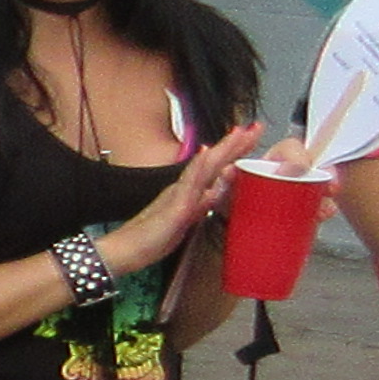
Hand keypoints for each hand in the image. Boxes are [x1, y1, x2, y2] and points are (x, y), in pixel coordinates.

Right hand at [98, 124, 261, 276]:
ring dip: (223, 149)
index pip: (215, 169)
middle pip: (214, 162)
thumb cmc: (149, 240)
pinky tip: (208, 154)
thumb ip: (200, 206)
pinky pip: (190, 183)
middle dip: (235, 144)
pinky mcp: (176, 206)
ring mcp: (179, 195)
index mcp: (188, 193)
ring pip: (205, 167)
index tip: (250, 138)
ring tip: (238, 134)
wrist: (124, 251)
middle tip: (254, 127)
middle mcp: (184, 188)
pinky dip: (200, 166)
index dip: (234, 153)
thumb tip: (215, 192)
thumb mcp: (184, 222)